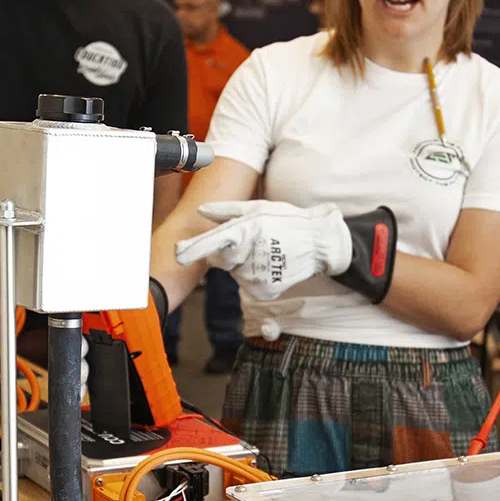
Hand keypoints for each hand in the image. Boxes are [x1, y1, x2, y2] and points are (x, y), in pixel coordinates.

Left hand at [174, 200, 351, 301]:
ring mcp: (257, 276)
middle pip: (220, 259)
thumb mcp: (259, 208)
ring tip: (268, 252)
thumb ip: (227, 211)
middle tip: (254, 241)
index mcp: (246, 231)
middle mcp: (250, 256)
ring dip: (245, 264)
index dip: (194, 248)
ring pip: (235, 273)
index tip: (178, 253)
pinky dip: (256, 277)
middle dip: (229, 252)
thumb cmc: (287, 221)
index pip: (214, 241)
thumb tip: (201, 210)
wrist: (320, 244)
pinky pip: (248, 285)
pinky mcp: (264, 292)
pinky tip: (272, 266)